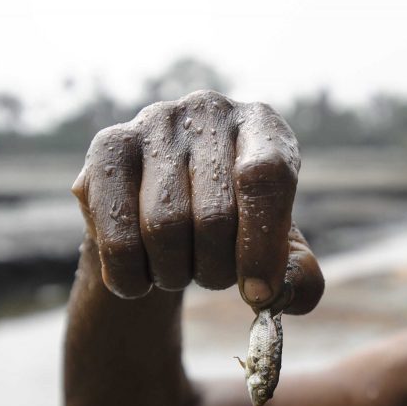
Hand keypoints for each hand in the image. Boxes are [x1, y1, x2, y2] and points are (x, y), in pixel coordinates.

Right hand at [71, 90, 322, 313]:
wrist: (161, 214)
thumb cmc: (232, 228)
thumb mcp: (277, 252)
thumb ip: (300, 277)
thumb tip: (279, 294)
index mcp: (263, 126)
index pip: (266, 177)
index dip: (262, 246)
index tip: (260, 294)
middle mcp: (208, 110)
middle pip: (213, 216)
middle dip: (217, 269)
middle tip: (214, 277)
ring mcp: (153, 123)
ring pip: (163, 228)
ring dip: (175, 274)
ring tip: (179, 269)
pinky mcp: (106, 148)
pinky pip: (117, 236)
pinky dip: (132, 277)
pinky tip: (141, 277)